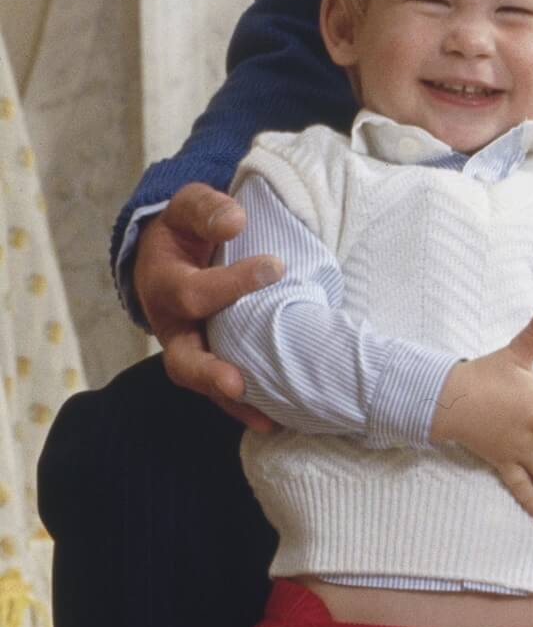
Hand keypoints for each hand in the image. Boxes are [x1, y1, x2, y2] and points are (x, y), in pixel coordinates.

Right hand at [133, 183, 282, 429]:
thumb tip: (235, 222)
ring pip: (202, 383)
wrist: (166, 253)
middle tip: (240, 383)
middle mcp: (170, 325)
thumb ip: (207, 210)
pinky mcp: (205, 359)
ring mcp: (186, 347)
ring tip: (268, 416)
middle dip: (209, 373)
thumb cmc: (183, 230)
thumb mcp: (187, 208)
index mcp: (163, 284)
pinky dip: (241, 406)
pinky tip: (273, 417)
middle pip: (181, 359)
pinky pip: (219, 389)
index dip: (233, 283)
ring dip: (231, 403)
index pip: (194, 291)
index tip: (275, 266)